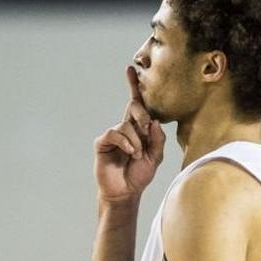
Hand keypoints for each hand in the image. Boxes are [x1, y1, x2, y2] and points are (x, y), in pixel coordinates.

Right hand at [94, 66, 165, 203]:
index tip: (132, 68)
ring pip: (127, 124)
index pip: (138, 105)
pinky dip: (126, 143)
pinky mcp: (103, 142)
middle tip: (147, 127)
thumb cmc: (139, 175)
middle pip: (134, 108)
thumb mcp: (155, 158)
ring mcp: (113, 134)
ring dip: (136, 141)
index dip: (134, 87)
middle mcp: (125, 128)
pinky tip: (131, 153)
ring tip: (138, 156)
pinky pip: (115, 134)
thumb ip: (157, 140)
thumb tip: (156, 122)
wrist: (125, 192)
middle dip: (142, 115)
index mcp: (139, 129)